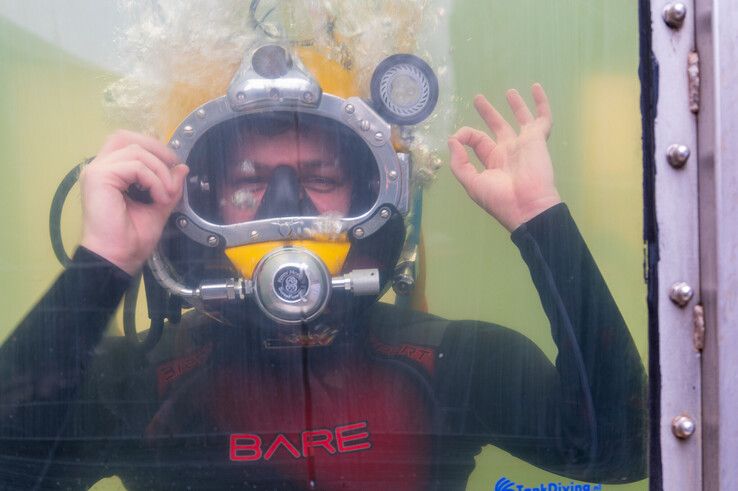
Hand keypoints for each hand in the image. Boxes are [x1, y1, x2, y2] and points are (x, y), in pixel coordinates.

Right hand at [80, 130, 188, 274]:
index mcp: (111, 173)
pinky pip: (135, 166)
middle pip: (126, 137)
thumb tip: (182, 167)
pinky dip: (153, 180)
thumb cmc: (133, 237)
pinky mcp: (98, 177)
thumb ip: (169, 185)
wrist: (118, 257)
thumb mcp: (159, 205)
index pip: (128, 143)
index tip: (174, 165)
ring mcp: (97, 171)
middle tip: (174, 168)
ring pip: (136, 151)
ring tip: (167, 194)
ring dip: (160, 171)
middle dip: (156, 149)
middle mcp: (100, 168)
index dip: (153, 147)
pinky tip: (159, 198)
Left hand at [448, 83, 560, 231]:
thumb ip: (460, 163)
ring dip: (516, 105)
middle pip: (496, 127)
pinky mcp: (537, 139)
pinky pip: (543, 118)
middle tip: (478, 99)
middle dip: (488, 112)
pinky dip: (541, 102)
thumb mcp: (472, 183)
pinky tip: (536, 87)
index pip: (477, 141)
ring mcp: (524, 144)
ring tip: (509, 91)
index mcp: (492, 162)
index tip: (457, 137)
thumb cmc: (500, 198)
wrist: (528, 207)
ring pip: (521, 119)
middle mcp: (508, 151)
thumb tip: (452, 140)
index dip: (465, 136)